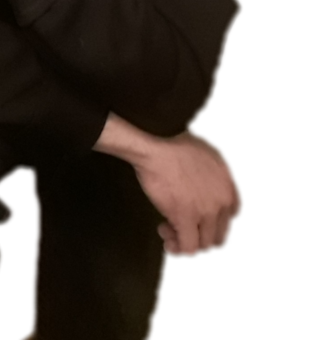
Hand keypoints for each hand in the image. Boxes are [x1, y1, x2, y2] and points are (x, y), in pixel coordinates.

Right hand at [133, 128, 244, 259]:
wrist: (155, 141)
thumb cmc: (173, 140)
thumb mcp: (207, 153)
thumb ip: (213, 174)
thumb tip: (204, 189)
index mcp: (230, 181)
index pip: (235, 216)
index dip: (216, 222)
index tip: (199, 219)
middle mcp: (224, 199)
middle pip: (223, 236)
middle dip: (202, 238)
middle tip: (182, 229)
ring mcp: (207, 211)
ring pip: (205, 246)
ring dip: (186, 244)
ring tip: (168, 231)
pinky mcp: (186, 218)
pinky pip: (188, 248)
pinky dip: (177, 250)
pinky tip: (166, 240)